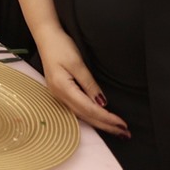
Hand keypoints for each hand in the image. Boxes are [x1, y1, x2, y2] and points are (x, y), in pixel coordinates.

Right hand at [35, 23, 128, 137]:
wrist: (45, 36)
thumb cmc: (60, 46)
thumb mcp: (77, 63)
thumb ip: (89, 84)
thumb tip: (101, 102)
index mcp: (63, 88)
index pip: (89, 109)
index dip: (106, 118)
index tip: (122, 124)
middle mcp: (59, 95)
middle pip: (85, 115)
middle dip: (105, 125)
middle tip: (124, 134)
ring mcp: (58, 94)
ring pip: (81, 114)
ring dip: (99, 123)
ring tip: (115, 129)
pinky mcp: (60, 91)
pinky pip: (77, 108)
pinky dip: (91, 115)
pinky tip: (98, 119)